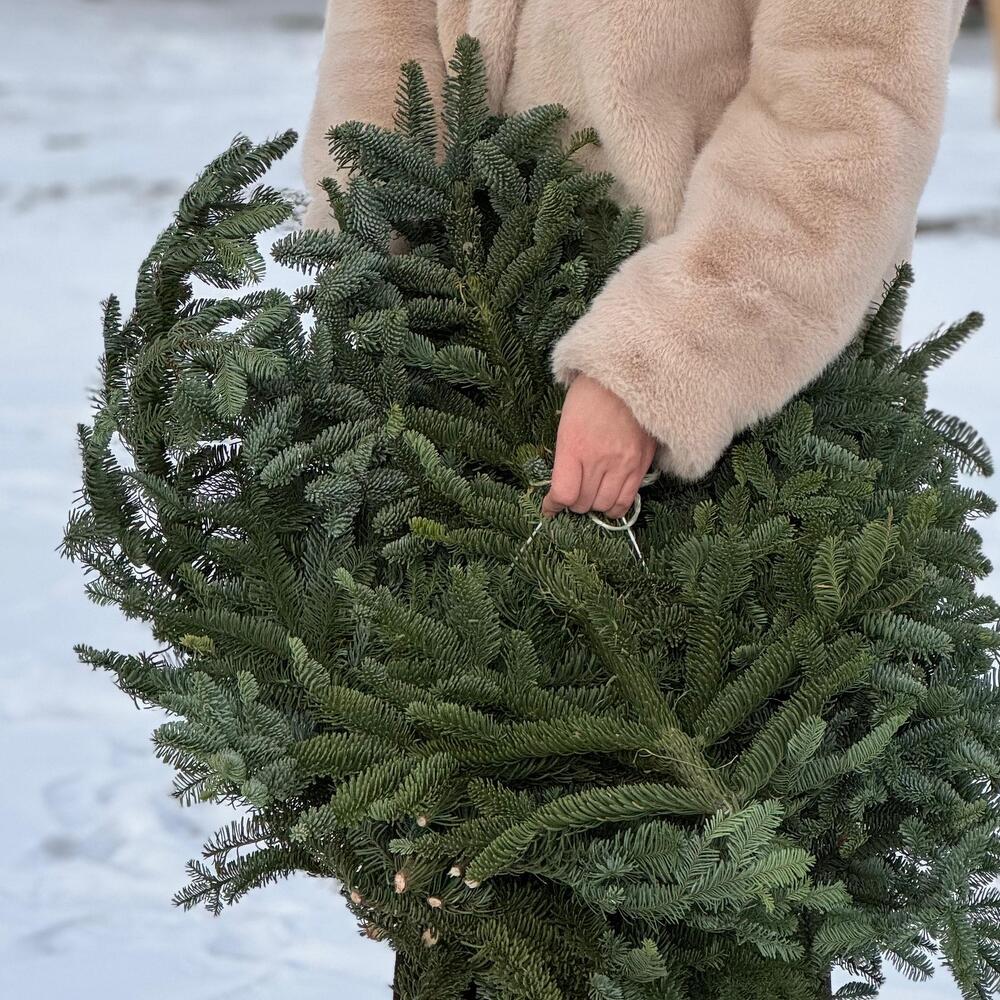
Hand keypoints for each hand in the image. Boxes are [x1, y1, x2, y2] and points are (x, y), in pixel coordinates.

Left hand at [542, 374, 656, 519]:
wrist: (627, 376)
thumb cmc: (591, 396)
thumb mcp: (566, 423)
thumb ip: (566, 457)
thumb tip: (564, 486)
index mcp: (574, 447)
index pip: (563, 494)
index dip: (553, 506)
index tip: (550, 506)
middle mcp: (598, 460)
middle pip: (583, 503)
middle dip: (573, 503)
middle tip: (573, 495)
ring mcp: (622, 464)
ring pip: (604, 506)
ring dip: (594, 505)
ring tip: (591, 496)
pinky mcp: (641, 465)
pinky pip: (627, 501)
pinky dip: (615, 507)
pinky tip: (609, 501)